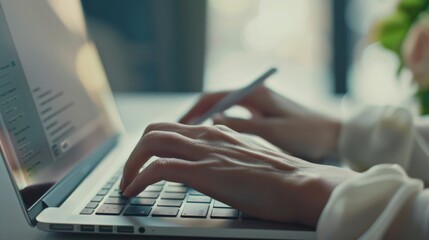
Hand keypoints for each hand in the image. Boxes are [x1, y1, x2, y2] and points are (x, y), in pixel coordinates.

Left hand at [121, 123, 356, 225]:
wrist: (300, 184)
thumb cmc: (279, 177)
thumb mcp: (245, 158)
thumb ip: (223, 154)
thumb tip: (207, 162)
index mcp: (216, 132)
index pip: (173, 128)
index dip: (153, 144)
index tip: (146, 163)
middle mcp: (207, 135)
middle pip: (155, 130)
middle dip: (135, 151)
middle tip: (131, 172)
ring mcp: (204, 151)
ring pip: (150, 142)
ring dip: (131, 163)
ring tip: (126, 184)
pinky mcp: (203, 171)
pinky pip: (157, 169)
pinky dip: (138, 178)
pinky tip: (133, 192)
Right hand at [179, 86, 340, 160]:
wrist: (336, 136)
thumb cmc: (307, 133)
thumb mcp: (271, 131)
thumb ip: (241, 125)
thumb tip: (212, 120)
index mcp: (255, 94)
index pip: (213, 97)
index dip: (193, 110)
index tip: (180, 125)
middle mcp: (254, 96)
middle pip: (215, 102)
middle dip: (195, 116)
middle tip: (180, 134)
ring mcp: (259, 106)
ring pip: (223, 111)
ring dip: (206, 123)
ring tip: (191, 138)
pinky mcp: (263, 116)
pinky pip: (234, 119)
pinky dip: (220, 128)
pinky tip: (214, 141)